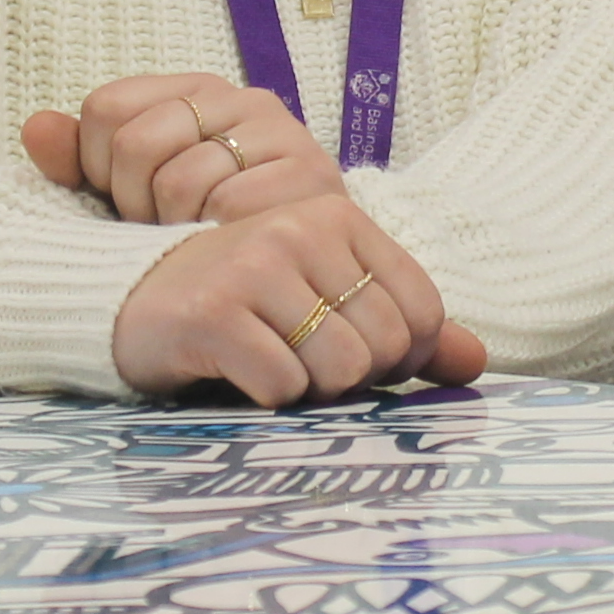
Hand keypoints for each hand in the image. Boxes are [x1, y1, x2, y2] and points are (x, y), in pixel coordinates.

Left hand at [22, 74, 344, 225]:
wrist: (300, 271)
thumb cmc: (205, 229)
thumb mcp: (130, 194)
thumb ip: (77, 161)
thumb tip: (35, 129)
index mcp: (192, 90)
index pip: (106, 108)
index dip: (99, 167)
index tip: (125, 199)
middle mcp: (240, 97)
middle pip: (137, 144)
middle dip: (135, 202)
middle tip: (160, 230)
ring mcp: (281, 132)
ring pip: (179, 179)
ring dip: (175, 228)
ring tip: (195, 239)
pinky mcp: (311, 175)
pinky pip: (228, 206)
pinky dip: (216, 238)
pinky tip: (227, 247)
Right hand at [112, 196, 487, 406]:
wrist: (137, 298)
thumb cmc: (246, 303)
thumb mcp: (327, 300)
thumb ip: (404, 330)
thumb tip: (476, 364)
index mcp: (340, 217)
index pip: (423, 312)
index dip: (400, 357)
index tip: (352, 350)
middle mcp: (301, 229)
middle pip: (382, 347)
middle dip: (352, 378)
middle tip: (302, 362)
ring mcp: (255, 265)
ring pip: (339, 370)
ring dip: (310, 390)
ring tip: (271, 364)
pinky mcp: (213, 312)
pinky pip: (281, 386)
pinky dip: (266, 396)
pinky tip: (235, 369)